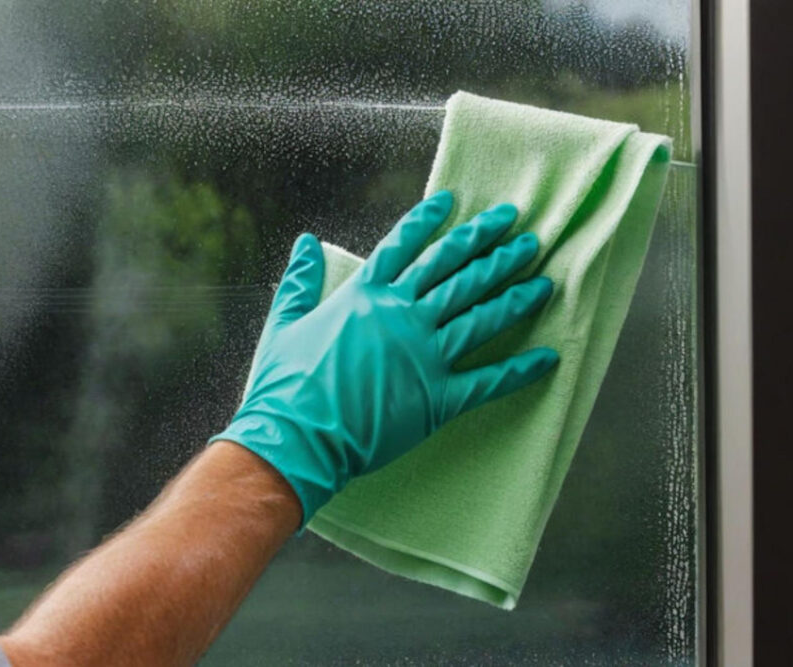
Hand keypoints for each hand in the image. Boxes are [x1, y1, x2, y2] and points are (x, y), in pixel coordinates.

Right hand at [213, 191, 557, 527]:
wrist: (295, 439)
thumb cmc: (284, 384)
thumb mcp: (285, 322)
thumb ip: (301, 280)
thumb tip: (305, 242)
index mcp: (364, 295)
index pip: (405, 245)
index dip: (430, 219)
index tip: (456, 201)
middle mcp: (400, 315)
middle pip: (454, 270)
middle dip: (489, 244)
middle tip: (519, 225)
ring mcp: (423, 355)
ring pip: (479, 314)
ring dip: (513, 292)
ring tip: (542, 276)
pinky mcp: (438, 397)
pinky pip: (487, 380)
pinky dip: (519, 370)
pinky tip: (548, 357)